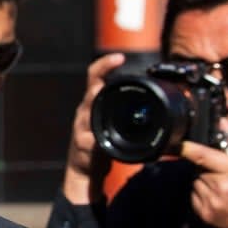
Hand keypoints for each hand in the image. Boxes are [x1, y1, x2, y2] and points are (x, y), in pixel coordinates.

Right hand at [63, 53, 125, 203]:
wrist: (84, 170)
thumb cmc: (99, 144)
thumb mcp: (109, 122)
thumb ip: (118, 107)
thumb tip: (144, 93)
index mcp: (93, 103)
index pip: (95, 77)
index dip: (105, 65)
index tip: (119, 57)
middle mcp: (85, 112)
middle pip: (91, 93)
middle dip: (97, 85)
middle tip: (105, 80)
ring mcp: (82, 128)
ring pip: (87, 113)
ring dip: (92, 104)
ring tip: (99, 93)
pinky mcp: (83, 146)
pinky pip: (89, 140)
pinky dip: (93, 138)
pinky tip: (96, 138)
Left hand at [179, 119, 227, 227]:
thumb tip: (222, 122)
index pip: (203, 156)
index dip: (189, 149)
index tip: (181, 145)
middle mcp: (220, 186)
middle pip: (198, 168)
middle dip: (206, 167)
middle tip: (221, 172)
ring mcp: (211, 202)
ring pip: (195, 182)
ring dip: (203, 180)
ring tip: (222, 186)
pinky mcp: (204, 214)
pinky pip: (194, 196)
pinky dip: (202, 194)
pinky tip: (218, 197)